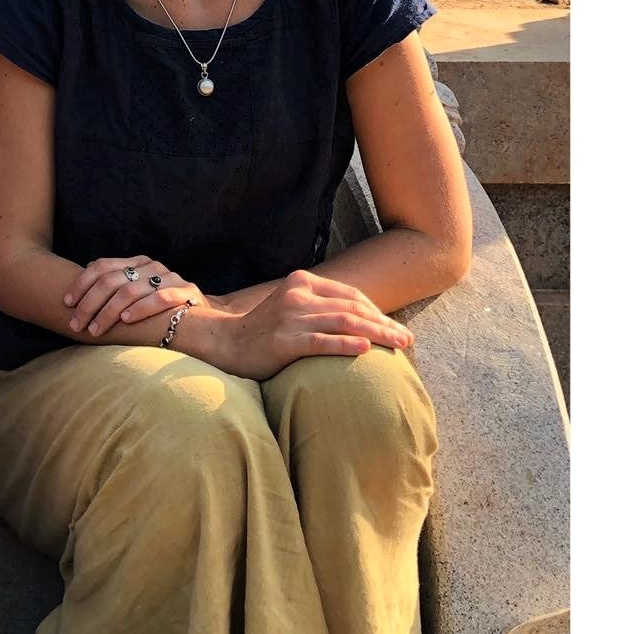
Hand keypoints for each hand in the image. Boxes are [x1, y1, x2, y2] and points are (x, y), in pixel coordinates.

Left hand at [63, 254, 204, 337]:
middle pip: (112, 280)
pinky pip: (161, 298)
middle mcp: (151, 266)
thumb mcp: (136, 294)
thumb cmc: (161, 311)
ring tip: (96, 328)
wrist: (204, 318)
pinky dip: (141, 308)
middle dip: (90, 304)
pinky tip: (127, 320)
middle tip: (76, 324)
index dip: (81, 284)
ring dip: (109, 311)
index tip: (66, 303)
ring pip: (131, 290)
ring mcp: (170, 277)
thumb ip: (114, 287)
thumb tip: (83, 278)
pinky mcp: (187, 292)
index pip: (101, 266)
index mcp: (135, 263)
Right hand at [183, 268, 413, 381]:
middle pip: (352, 308)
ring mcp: (290, 317)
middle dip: (384, 324)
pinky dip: (345, 345)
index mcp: (302, 282)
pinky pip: (321, 341)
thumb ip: (320, 308)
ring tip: (399, 346)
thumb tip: (361, 322)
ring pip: (343, 323)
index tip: (396, 328)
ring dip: (376, 334)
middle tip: (407, 340)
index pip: (350, 296)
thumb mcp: (292, 308)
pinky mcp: (283, 341)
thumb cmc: (265, 331)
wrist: (225, 343)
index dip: (378, 312)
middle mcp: (298, 295)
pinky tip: (365, 350)